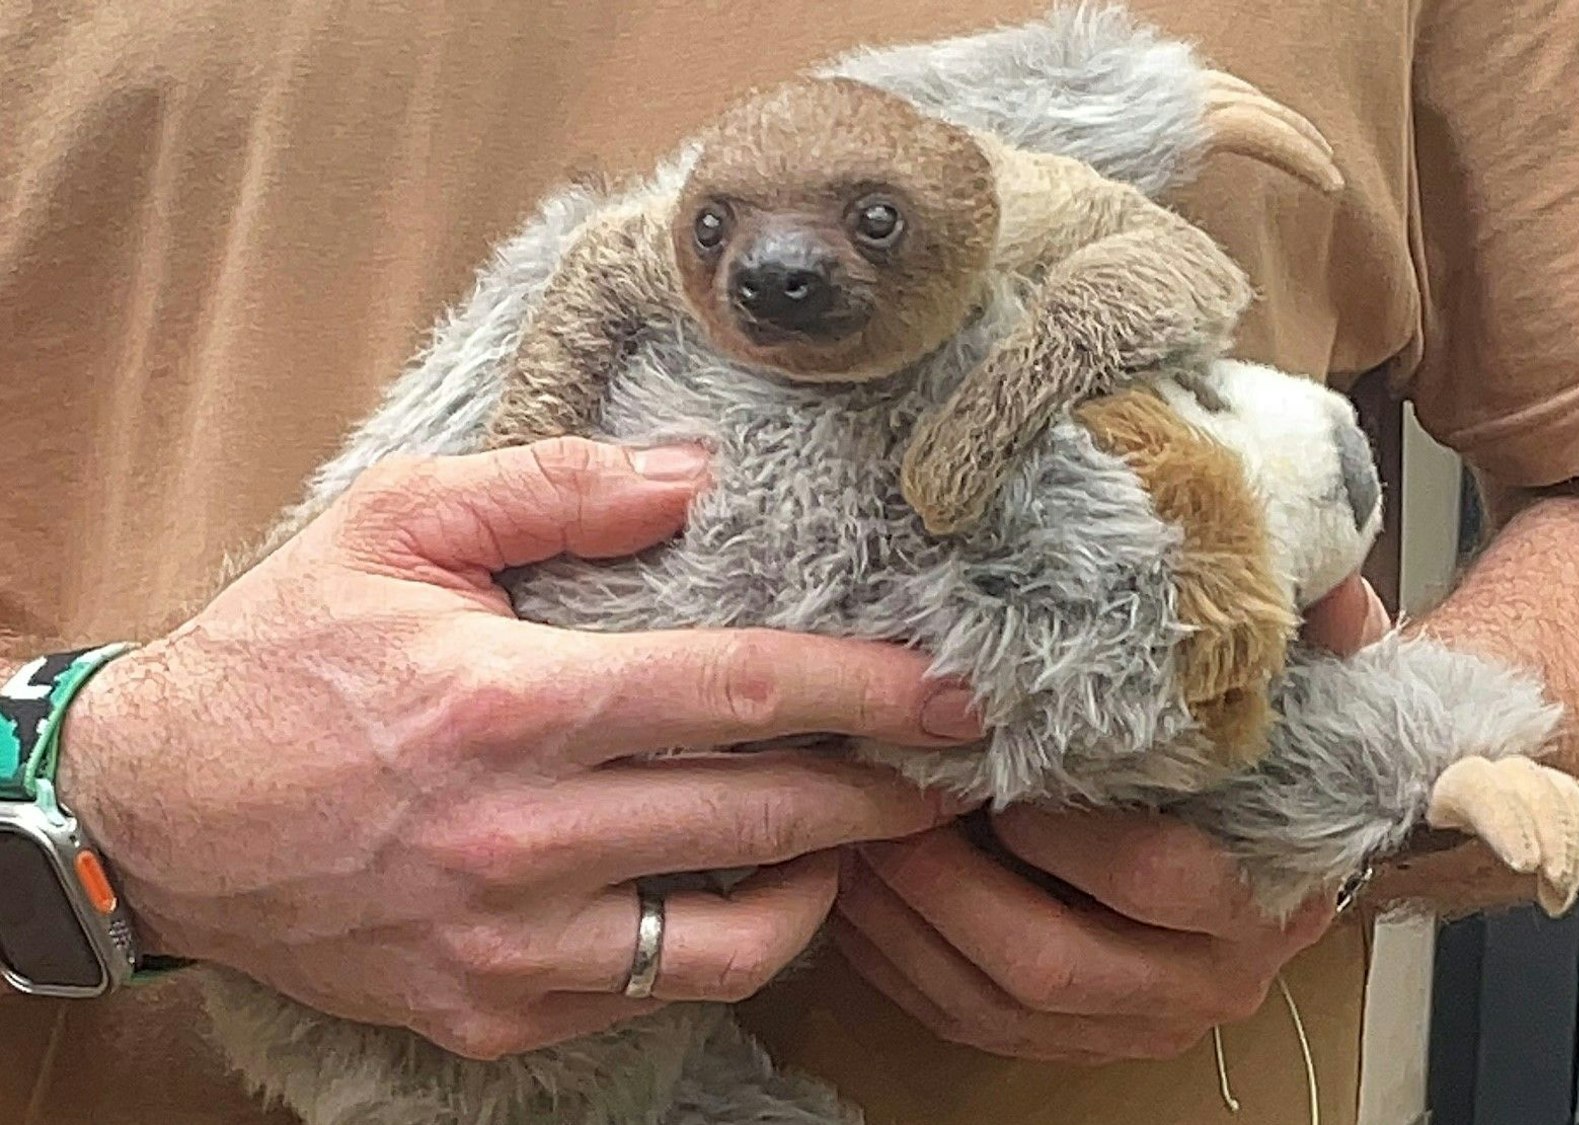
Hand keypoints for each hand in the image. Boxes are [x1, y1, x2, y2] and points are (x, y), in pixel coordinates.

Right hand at [57, 436, 982, 1059]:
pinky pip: (650, 993)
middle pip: (763, 819)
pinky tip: (751, 893)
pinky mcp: (488, 1014)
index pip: (740, 694)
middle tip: (954, 768)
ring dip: (825, 886)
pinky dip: (725, 946)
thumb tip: (699, 473)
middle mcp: (519, 837)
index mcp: (508, 705)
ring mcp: (505, 943)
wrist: (155, 820)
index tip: (954, 690)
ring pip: (728, 937)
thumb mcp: (394, 526)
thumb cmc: (283, 658)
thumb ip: (553, 490)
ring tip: (864, 835)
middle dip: (883, 792)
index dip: (867, 690)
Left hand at [830, 573, 1387, 1063]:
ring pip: (998, 1007)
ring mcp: (1140, 1021)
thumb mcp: (1326, 677)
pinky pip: (972, 1025)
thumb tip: (1323, 584)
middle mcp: (1209, 980)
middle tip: (886, 812)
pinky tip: (859, 902)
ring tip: (851, 845)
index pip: (1154, 877)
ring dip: (906, 932)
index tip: (991, 771)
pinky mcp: (1083, 1041)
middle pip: (1054, 963)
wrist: (1313, 827)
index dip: (1061, 832)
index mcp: (1267, 897)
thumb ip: (1325, 628)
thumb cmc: (1293, 744)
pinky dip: (902, 970)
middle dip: (947, 890)